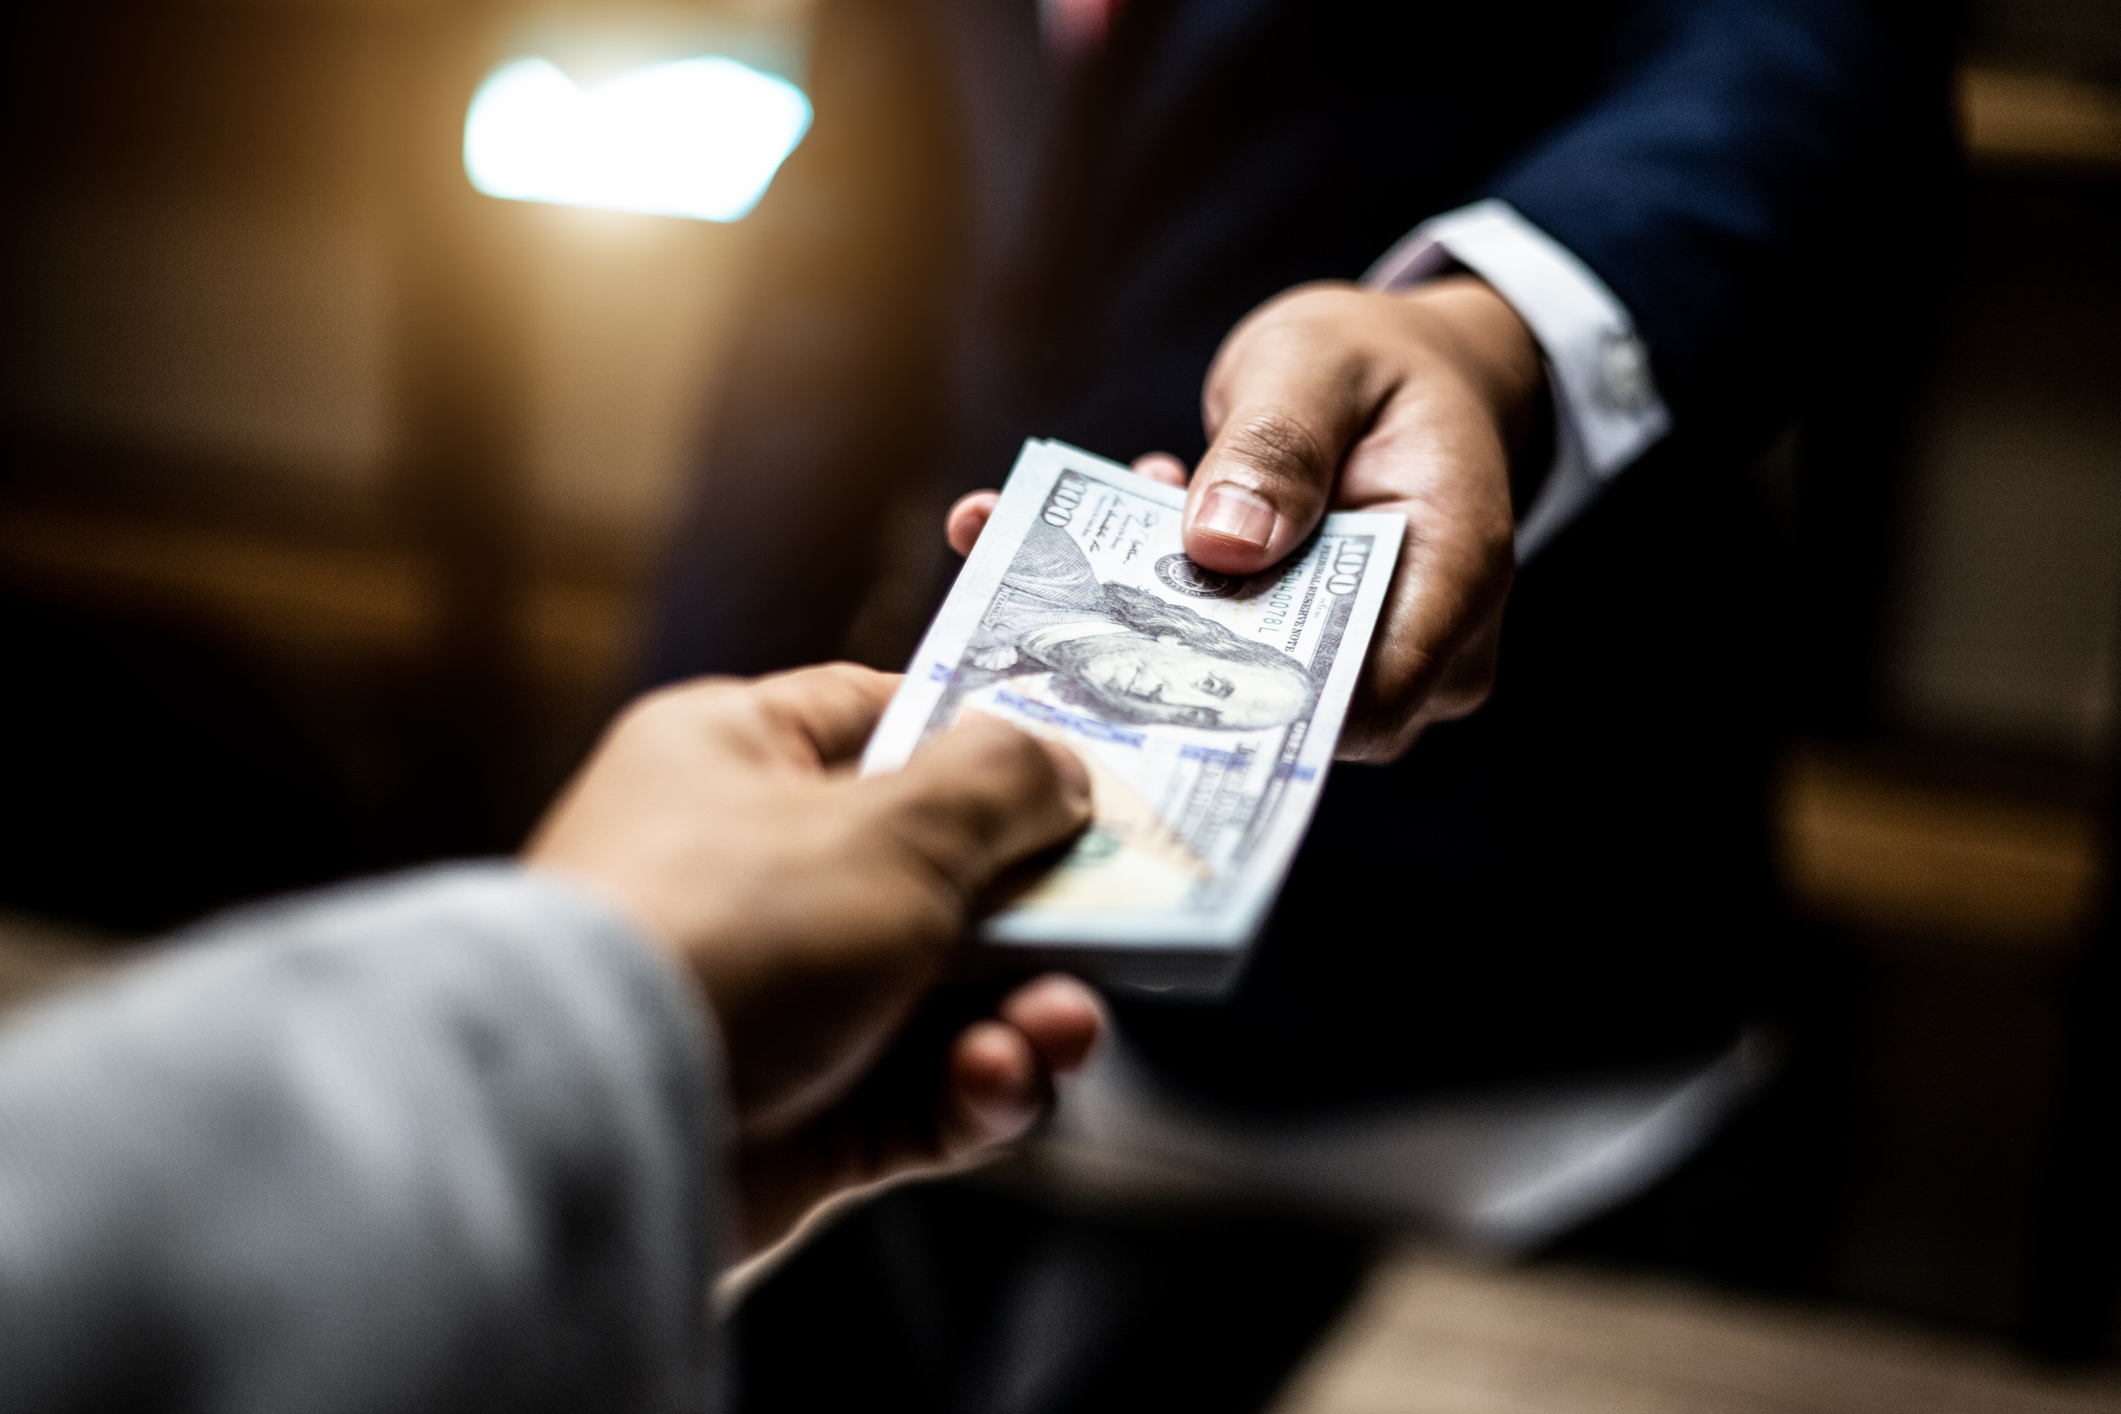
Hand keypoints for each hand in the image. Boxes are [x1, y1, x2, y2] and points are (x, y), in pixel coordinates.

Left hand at [525, 664, 1098, 1254]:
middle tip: (1121, 918)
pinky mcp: (798, 1116)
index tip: (1079, 777)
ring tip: (1061, 1025)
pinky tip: (994, 1082)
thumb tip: (1061, 771)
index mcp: (733, 758)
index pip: (877, 720)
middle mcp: (749, 873)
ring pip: (948, 995)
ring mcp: (775, 1001)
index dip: (983, 744)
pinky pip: (920, 1095)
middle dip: (1038, 907)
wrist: (590, 1133)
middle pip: (937, 871)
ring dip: (1026, 1011)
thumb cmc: (722, 932)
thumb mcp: (891, 826)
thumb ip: (999, 783)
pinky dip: (974, 1091)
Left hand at [947, 276, 1541, 761]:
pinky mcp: (1299, 654)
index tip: (1147, 646)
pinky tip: (1082, 538)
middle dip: (1179, 659)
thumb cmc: (1373, 364)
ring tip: (1062, 548)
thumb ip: (1278, 445)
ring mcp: (1360, 659)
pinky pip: (1227, 656)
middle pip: (1297, 707)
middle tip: (1069, 602)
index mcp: (1455, 571)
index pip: (1370, 700)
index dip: (1261, 696)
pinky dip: (1154, 605)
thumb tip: (1222, 543)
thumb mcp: (1317, 366)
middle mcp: (1422, 642)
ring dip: (1152, 625)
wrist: (1391, 375)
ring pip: (1247, 684)